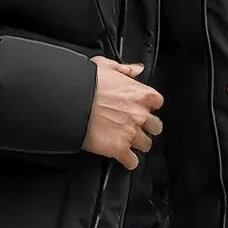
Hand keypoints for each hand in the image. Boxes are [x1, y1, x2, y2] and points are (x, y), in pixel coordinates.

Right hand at [81, 56, 163, 170]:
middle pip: (155, 127)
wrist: (71, 102)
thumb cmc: (86, 84)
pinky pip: (132, 161)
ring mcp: (131, 133)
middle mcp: (139, 115)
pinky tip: (124, 159)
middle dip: (147, 128)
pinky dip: (128, 161)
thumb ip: (124, 69)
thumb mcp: (105, 66)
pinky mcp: (119, 149)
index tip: (141, 107)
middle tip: (135, 126)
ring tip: (128, 142)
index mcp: (140, 94)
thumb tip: (136, 70)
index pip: (157, 103)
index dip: (149, 106)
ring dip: (138, 144)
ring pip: (146, 145)